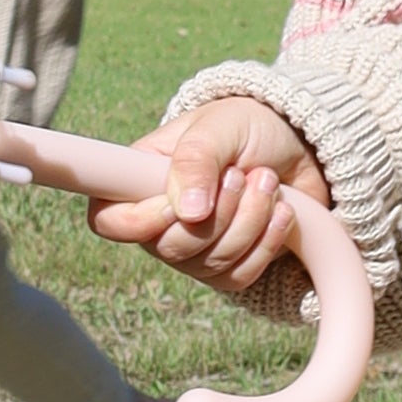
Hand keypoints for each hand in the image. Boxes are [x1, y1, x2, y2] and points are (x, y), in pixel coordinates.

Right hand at [94, 91, 330, 307]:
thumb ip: (196, 161)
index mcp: (140, 179)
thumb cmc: (246, 127)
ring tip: (267, 181)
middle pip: (169, 248)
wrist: (293, 146)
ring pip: (210, 262)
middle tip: (242, 174)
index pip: (108, 220)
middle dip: (219, 213)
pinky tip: (281, 212)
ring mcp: (193, 248)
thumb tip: (188, 213)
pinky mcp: (227, 265)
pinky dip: (266, 243)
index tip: (182, 203)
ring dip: (249, 221)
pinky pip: (238, 275)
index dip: (139, 221)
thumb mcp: (219, 127)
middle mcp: (160, 219)